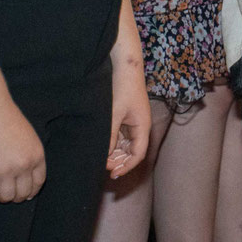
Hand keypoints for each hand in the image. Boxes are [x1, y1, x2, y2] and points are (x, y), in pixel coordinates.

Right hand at [0, 99, 45, 202]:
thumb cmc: (9, 121)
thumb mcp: (30, 138)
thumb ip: (30, 155)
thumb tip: (26, 176)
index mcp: (37, 156)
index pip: (38, 182)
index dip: (32, 191)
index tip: (26, 195)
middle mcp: (24, 166)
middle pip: (23, 193)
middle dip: (16, 197)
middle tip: (8, 195)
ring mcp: (6, 171)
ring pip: (6, 197)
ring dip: (1, 196)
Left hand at [106, 53, 150, 177]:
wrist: (124, 67)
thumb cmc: (122, 89)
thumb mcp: (114, 115)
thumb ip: (109, 136)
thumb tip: (104, 157)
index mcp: (142, 127)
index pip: (138, 154)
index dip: (127, 166)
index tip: (113, 174)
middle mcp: (139, 127)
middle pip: (131, 152)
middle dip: (119, 161)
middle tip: (102, 167)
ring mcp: (132, 123)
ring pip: (124, 146)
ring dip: (114, 154)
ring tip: (99, 158)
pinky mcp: (125, 118)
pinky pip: (119, 137)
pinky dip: (111, 145)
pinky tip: (101, 147)